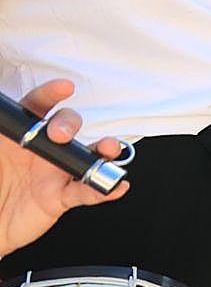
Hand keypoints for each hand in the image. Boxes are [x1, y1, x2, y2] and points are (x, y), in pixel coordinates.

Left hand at [0, 81, 127, 256]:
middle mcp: (41, 151)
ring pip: (86, 155)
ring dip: (103, 149)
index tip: (63, 88)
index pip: (36, 107)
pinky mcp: (60, 199)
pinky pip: (86, 193)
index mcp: (17, 136)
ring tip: (108, 149)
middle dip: (70, 124)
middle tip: (61, 134)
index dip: (51, 95)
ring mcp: (53, 173)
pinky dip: (103, 190)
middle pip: (67, 125)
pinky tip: (116, 186)